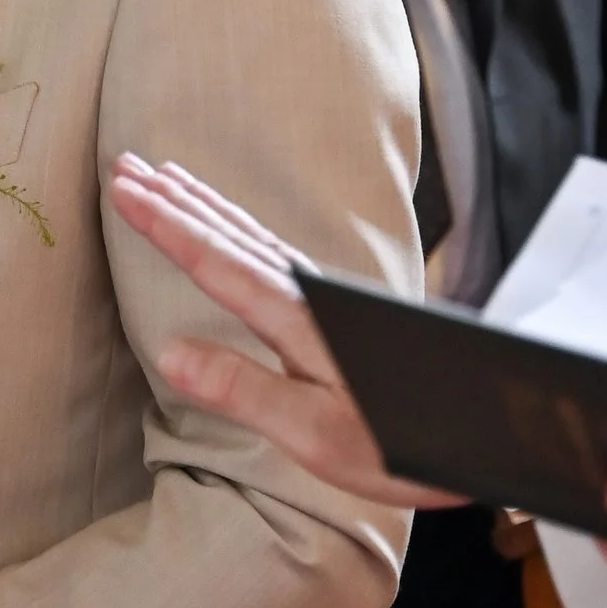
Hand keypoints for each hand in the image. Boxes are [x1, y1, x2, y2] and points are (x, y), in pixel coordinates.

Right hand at [107, 154, 461, 509]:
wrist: (485, 433)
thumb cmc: (398, 444)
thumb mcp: (313, 432)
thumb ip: (242, 388)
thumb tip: (170, 351)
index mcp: (295, 320)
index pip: (215, 261)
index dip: (165, 225)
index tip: (121, 189)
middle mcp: (309, 296)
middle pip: (230, 234)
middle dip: (175, 200)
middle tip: (127, 164)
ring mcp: (326, 299)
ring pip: (253, 235)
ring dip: (205, 205)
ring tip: (168, 176)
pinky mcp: (339, 311)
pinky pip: (272, 249)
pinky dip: (239, 227)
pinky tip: (234, 230)